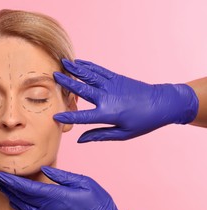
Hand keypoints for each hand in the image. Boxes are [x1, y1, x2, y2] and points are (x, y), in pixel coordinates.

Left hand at [0, 166, 142, 209]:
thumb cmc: (97, 204)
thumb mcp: (83, 182)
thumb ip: (61, 176)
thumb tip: (45, 170)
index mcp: (54, 195)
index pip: (25, 187)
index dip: (11, 180)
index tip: (0, 173)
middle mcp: (47, 207)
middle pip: (20, 196)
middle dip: (6, 186)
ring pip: (22, 206)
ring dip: (10, 196)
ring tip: (2, 187)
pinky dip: (18, 208)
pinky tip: (14, 203)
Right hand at [53, 59, 198, 142]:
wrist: (163, 103)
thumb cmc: (144, 122)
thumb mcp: (123, 134)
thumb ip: (99, 135)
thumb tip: (79, 140)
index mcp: (108, 114)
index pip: (83, 117)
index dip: (68, 117)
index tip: (55, 116)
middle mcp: (107, 97)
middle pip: (82, 89)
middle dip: (67, 82)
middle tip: (54, 76)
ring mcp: (112, 85)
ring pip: (89, 75)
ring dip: (75, 69)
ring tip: (63, 62)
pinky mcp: (116, 78)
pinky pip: (99, 71)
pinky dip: (88, 66)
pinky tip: (79, 62)